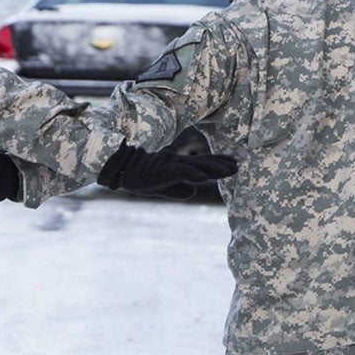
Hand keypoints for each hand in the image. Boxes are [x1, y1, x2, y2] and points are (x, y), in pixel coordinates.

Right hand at [96, 142, 238, 192]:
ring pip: (196, 166)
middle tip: (238, 165)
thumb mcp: (159, 185)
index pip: (201, 163)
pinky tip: (204, 178)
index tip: (234, 164)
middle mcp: (175, 162)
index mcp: (176, 165)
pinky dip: (193, 173)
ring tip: (230, 170)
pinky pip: (180, 171)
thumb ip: (176, 188)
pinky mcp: (162, 169)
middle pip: (203, 162)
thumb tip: (192, 192)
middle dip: (220, 164)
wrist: (116, 166)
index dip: (217, 163)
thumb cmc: (136, 174)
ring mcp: (169, 164)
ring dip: (213, 168)